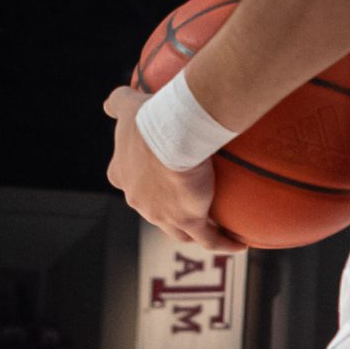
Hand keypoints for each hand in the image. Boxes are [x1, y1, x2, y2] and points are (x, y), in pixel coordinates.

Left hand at [103, 87, 245, 252]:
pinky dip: (223, 244)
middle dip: (166, 211)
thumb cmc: (150, 120)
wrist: (172, 136)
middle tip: (185, 205)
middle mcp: (138, 200)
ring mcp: (161, 215)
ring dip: (193, 232)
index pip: (127, 182)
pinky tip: (239, 245)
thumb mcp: (129, 105)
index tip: (152, 180)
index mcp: (122, 173)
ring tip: (212, 230)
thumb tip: (110, 104)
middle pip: (153, 211)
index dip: (138, 182)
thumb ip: (117, 103)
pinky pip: (208, 239)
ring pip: (178, 231)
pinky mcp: (187, 221)